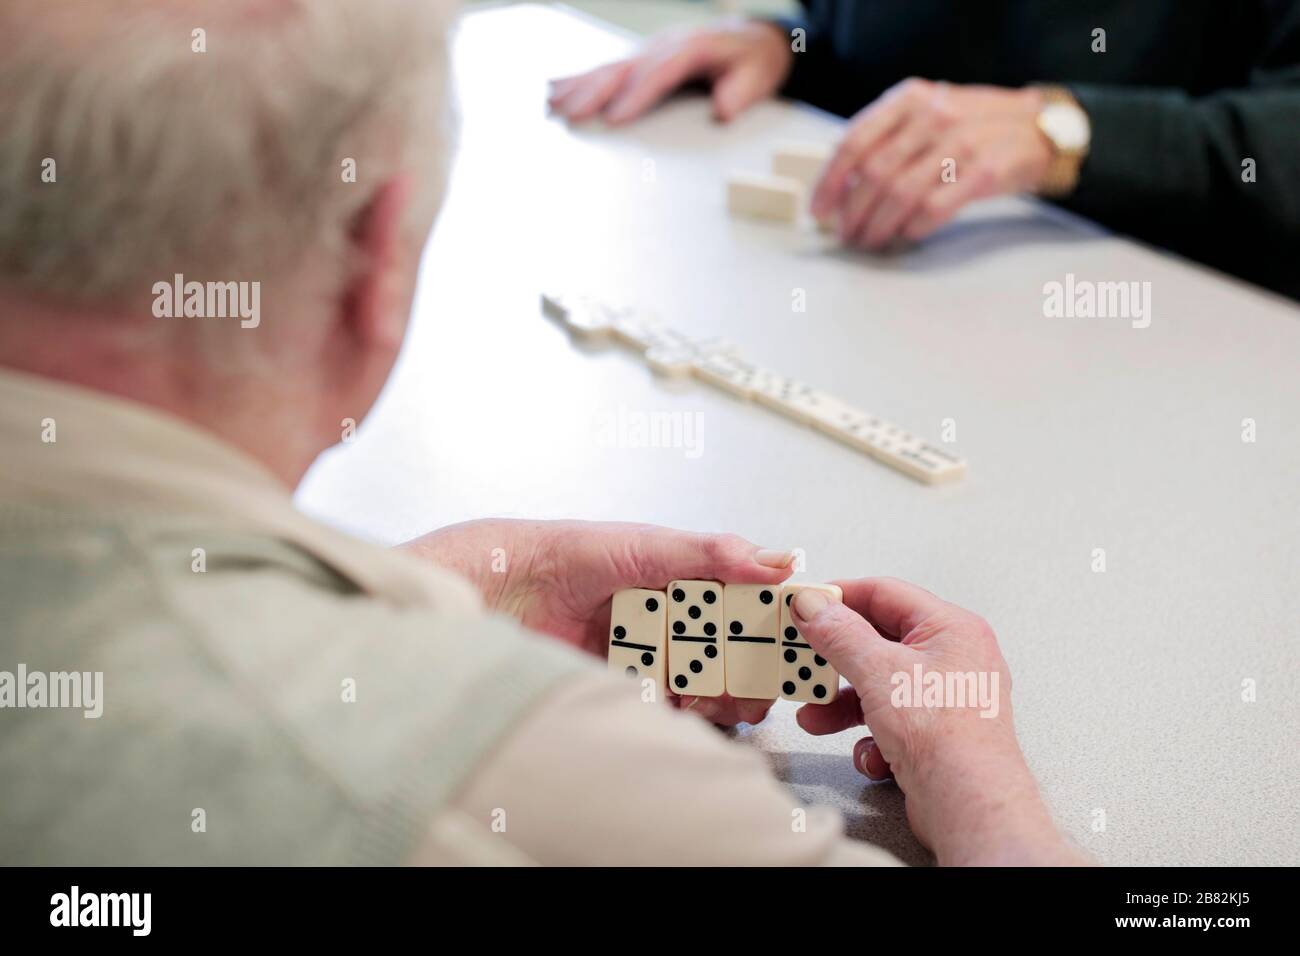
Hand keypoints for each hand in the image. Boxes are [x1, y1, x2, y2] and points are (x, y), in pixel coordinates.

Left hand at [402, 519, 793, 725]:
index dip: (770, 626)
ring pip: (705, 683)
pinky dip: (679, 708)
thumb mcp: (646, 547)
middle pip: (731, 653)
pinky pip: (667, 703)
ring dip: (718, 694)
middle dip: (750, 673)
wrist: (502, 590)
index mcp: (685, 578)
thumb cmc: (569, 555)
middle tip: (758, 686)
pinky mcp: (627, 683)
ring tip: (713, 695)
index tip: (792, 643)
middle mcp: (673, 617)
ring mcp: (651, 652)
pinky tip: (679, 702)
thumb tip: (774, 560)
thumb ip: (709, 554)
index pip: (744, 604)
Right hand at [547, 19, 792, 124]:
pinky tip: (556, 89)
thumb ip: (742, 92)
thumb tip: (723, 108)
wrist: (754, 39)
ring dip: (579, 86)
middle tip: (570, 115)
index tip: (615, 118)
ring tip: (551, 105)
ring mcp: (651, 50)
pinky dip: (579, 77)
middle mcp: (666, 45)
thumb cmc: (754, 60)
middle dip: (595, 92)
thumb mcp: (759, 74)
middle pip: (625, 68)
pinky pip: (607, 67)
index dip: (636, 95)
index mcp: (694, 48)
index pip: (660, 73)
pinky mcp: (642, 58)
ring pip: (610, 66)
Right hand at [790, 577, 1088, 865]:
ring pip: (879, 688)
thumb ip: (839, 634)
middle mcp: (953, 658)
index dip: (840, 597)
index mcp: (951, 628)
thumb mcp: (878, 671)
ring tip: (817, 717)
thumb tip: (814, 606)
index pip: (885, 593)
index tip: (805, 605)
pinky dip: (871, 737)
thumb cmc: (948, 737)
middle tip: (806, 663)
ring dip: (843, 706)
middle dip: (836, 663)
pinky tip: (870, 753)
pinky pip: (890, 722)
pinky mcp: (935, 735)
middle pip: (878, 643)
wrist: (970, 805)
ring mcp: (945, 698)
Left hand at [811, 79, 1052, 248]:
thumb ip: (887, 138)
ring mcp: (960, 144)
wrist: (1036, 127)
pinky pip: (933, 208)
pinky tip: (905, 235)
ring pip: (900, 195)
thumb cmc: (972, 126)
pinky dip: (912, 227)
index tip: (819, 210)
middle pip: (873, 174)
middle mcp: (933, 117)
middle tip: (846, 235)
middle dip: (852, 212)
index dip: (830, 181)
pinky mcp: (984, 173)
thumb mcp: (926, 113)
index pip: (854, 141)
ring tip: (869, 241)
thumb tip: (842, 184)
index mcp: (909, 100)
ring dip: (877, 226)